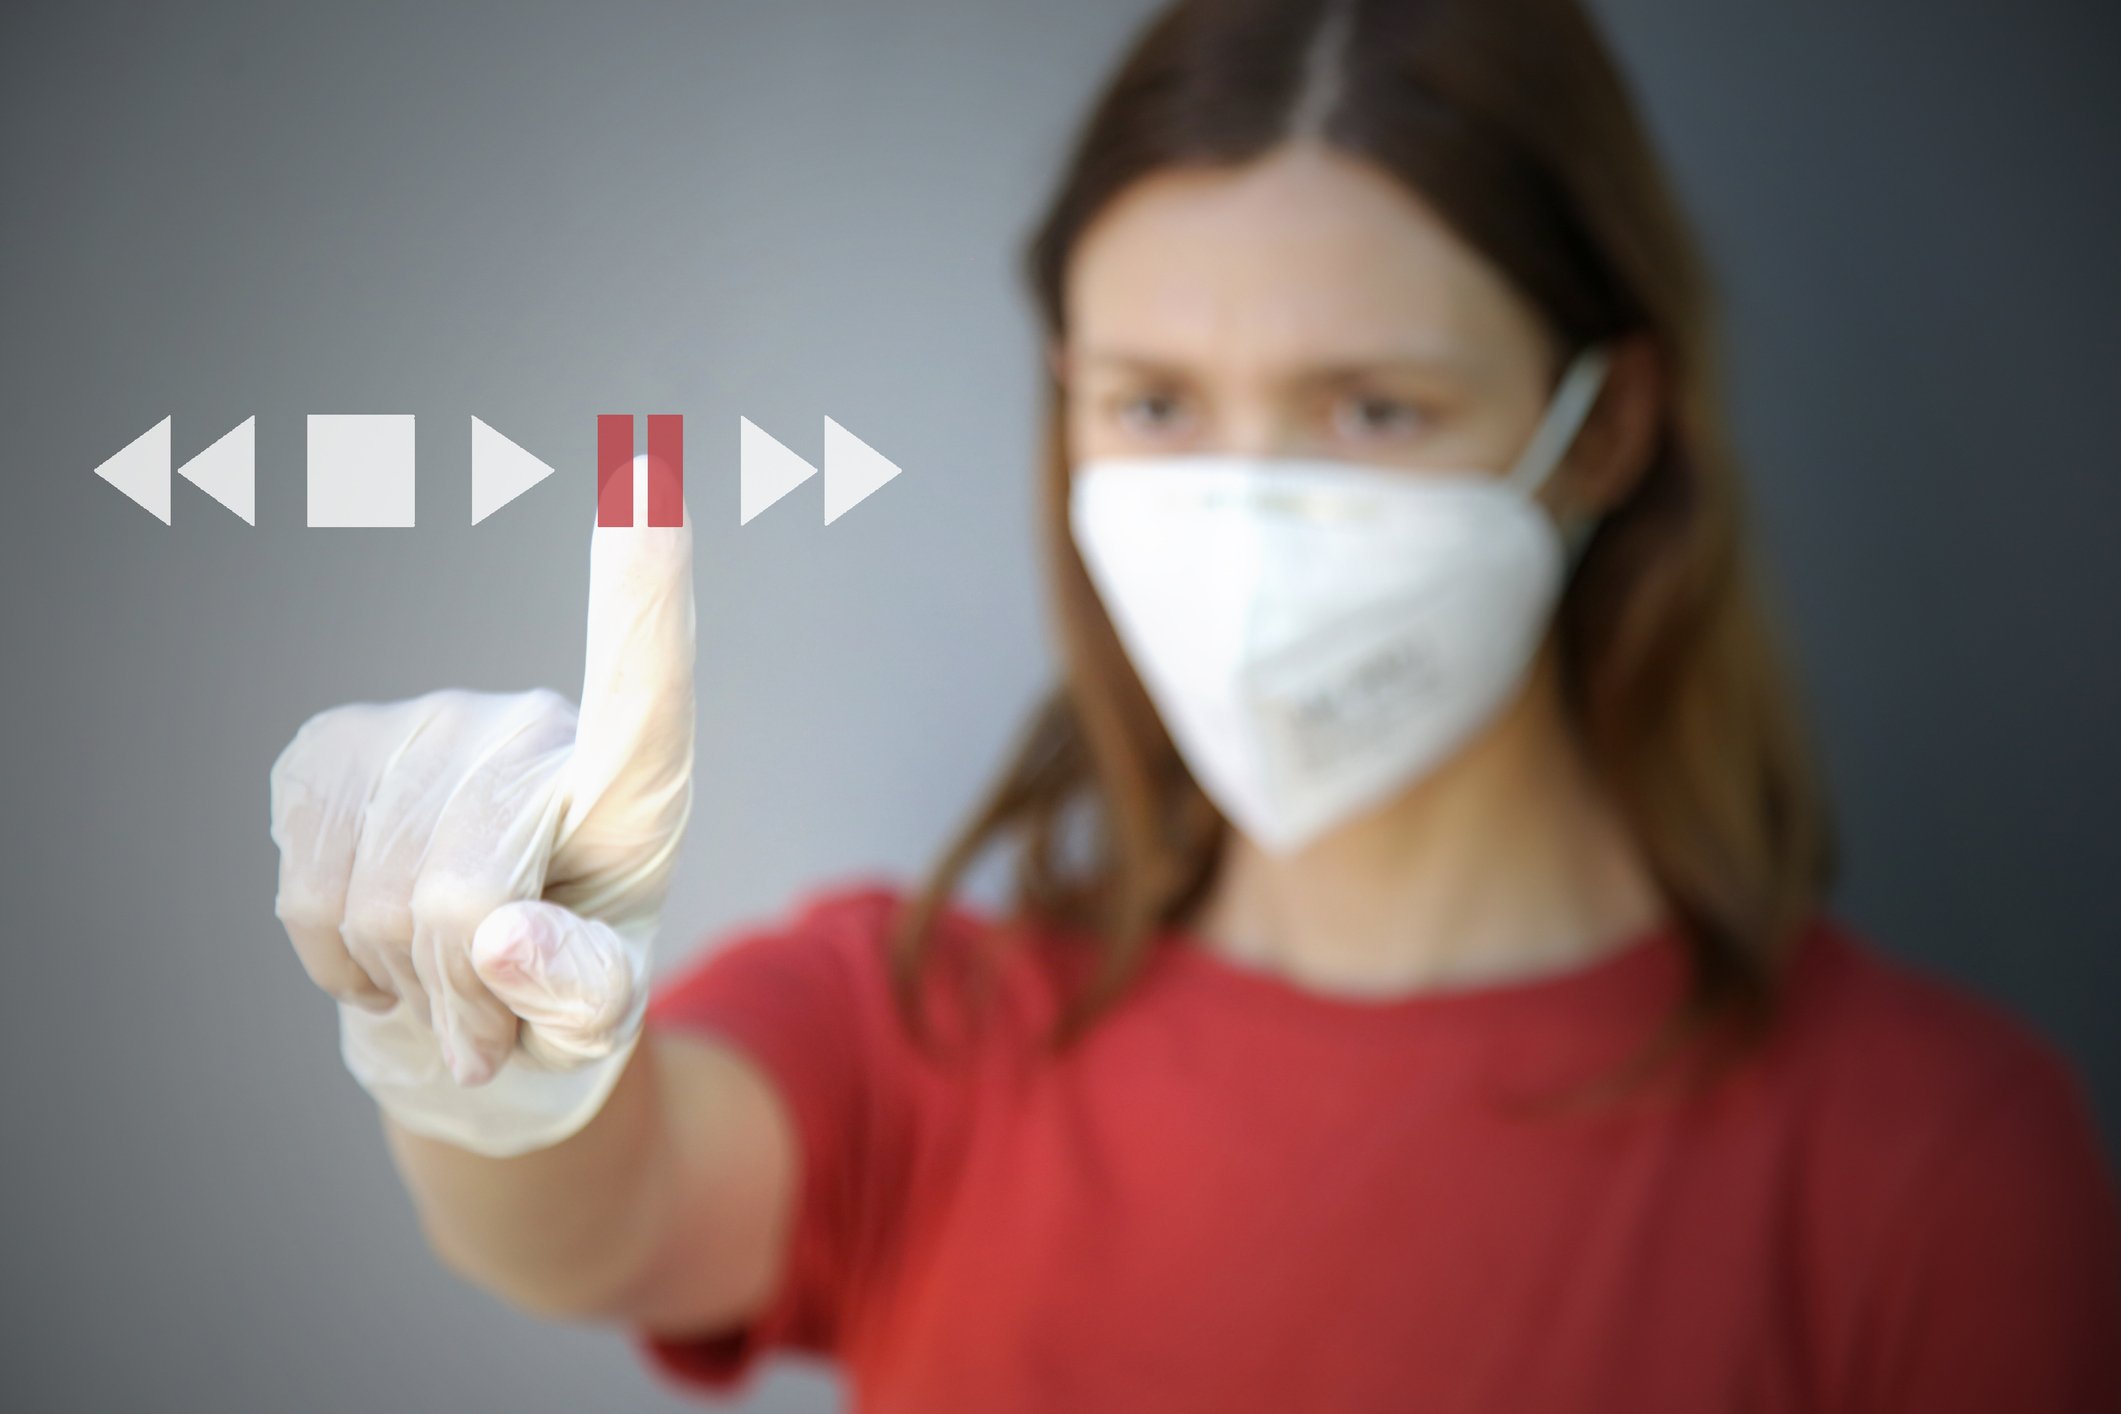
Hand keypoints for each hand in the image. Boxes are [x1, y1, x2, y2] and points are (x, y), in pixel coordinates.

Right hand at [268, 464, 694, 1155]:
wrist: (469, 1001)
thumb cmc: (561, 991)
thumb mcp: (601, 1016)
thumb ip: (579, 991)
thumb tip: (498, 938)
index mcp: (633, 781)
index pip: (644, 678)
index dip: (641, 588)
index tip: (651, 468)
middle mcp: (528, 726)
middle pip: (462, 885)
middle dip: (465, 989)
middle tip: (492, 1023)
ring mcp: (423, 725)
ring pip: (376, 899)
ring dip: (403, 980)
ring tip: (447, 982)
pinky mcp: (331, 750)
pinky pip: (307, 891)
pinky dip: (338, 954)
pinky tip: (383, 945)